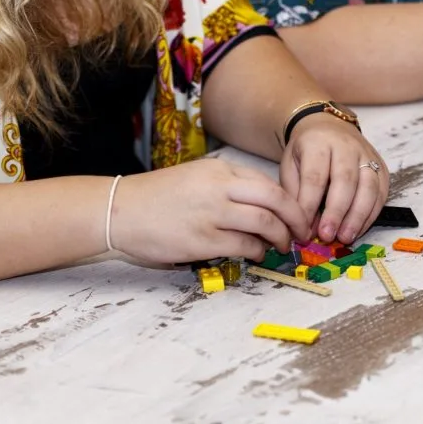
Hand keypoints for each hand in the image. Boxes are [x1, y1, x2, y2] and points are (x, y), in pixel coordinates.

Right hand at [109, 159, 310, 263]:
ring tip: (282, 246)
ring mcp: (211, 213)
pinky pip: (244, 245)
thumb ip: (226, 187)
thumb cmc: (156, 197)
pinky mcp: (202, 240)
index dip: (290, 201)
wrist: (119, 210)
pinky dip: (257, 251)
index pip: (268, 183)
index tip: (297, 215)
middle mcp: (219, 188)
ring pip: (265, 223)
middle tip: (302, 233)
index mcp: (218, 170)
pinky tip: (255, 253)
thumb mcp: (194, 178)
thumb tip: (260, 207)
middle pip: (276, 199)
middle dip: (297, 218)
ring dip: (280, 237)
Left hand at [281, 114, 388, 244]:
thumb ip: (296, 196)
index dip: (310, 206)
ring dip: (358, 216)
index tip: (304, 229)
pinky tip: (358, 229)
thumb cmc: (306, 151)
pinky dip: (371, 215)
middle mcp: (346, 146)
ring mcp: (367, 155)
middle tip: (327, 236)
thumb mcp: (290, 166)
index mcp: (318, 143)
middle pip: (345, 180)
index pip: (315, 177)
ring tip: (346, 237)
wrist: (328, 127)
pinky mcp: (382, 166)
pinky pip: (381, 193)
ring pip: (369, 187)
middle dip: (336, 212)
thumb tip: (305, 229)